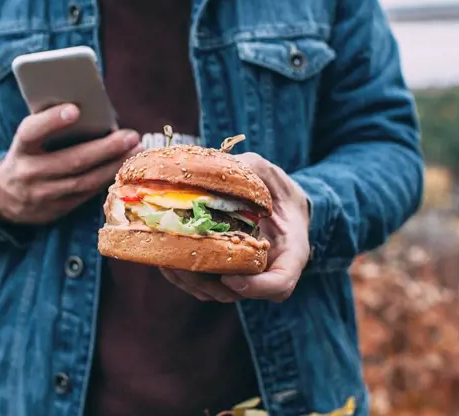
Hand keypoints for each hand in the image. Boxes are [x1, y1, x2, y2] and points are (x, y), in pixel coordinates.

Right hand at [0, 103, 141, 223]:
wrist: (6, 199)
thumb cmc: (28, 156)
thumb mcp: (29, 141)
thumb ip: (49, 128)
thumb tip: (91, 110)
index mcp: (20, 148)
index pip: (32, 132)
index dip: (52, 121)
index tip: (75, 109)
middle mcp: (29, 173)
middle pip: (71, 160)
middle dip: (105, 148)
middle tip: (130, 135)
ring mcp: (44, 194)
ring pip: (85, 181)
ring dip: (114, 165)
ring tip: (136, 150)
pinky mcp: (58, 208)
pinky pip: (88, 193)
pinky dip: (108, 178)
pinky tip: (126, 167)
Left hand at [160, 152, 309, 302]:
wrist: (277, 205)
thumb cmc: (274, 188)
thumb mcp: (269, 173)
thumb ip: (251, 168)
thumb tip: (224, 165)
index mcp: (292, 252)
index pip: (280, 284)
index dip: (254, 287)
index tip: (229, 278)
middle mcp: (269, 271)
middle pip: (239, 293)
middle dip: (208, 284)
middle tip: (183, 266)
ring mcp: (246, 276)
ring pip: (217, 293)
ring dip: (191, 282)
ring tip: (169, 262)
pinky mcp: (226, 275)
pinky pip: (204, 286)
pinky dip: (185, 279)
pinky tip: (166, 260)